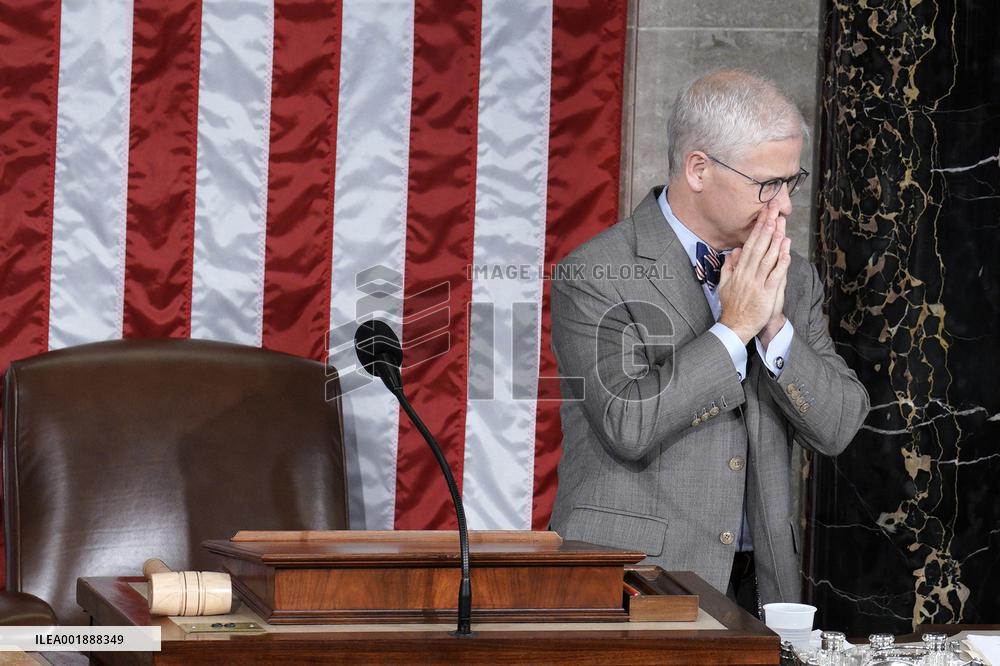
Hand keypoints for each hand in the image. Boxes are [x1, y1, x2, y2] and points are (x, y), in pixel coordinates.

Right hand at [717, 201, 790, 343]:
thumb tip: (733, 252)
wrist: (735, 327)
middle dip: (767, 227)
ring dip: (775, 241)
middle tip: (774, 211)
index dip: (758, 229)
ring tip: (781, 225)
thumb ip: (729, 268)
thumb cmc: (732, 307)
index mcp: (739, 271)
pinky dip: (781, 263)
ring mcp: (757, 284)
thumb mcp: (724, 285)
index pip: (750, 246)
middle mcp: (748, 275)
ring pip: (768, 258)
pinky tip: (786, 251)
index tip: (764, 215)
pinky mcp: (767, 294)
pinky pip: (775, 276)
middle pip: (759, 247)